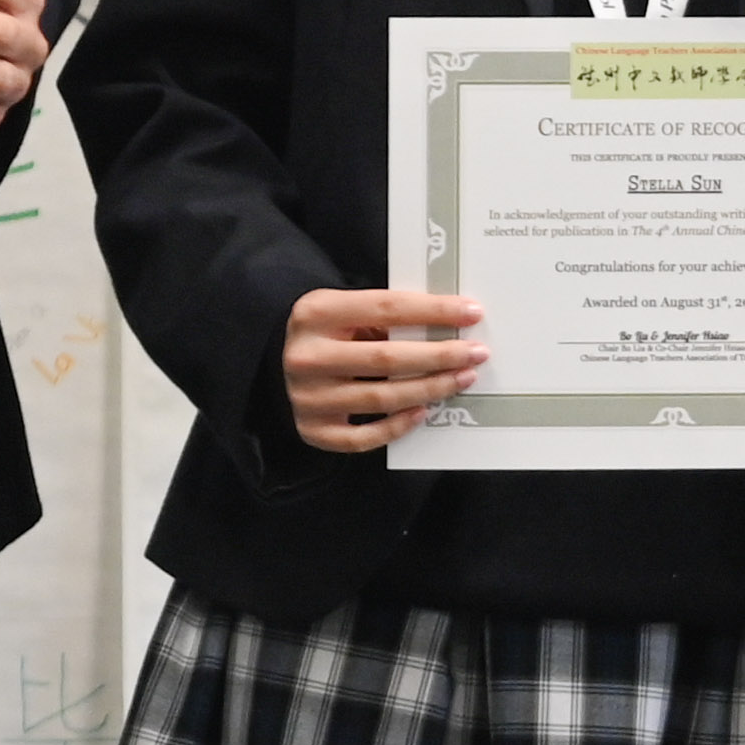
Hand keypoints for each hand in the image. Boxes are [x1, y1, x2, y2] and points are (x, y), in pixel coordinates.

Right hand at [285, 288, 487, 451]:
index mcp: (314, 313)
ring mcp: (309, 397)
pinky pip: (365, 436)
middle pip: (388, 358)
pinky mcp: (313, 430)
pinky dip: (398, 426)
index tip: (472, 312)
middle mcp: (308, 355)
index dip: (433, 311)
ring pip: (383, 397)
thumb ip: (381, 316)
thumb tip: (447, 323)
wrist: (268, 362)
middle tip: (476, 353)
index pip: (386, 308)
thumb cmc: (323, 332)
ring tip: (462, 379)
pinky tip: (424, 411)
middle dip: (441, 355)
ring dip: (431, 388)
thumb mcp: (340, 309)